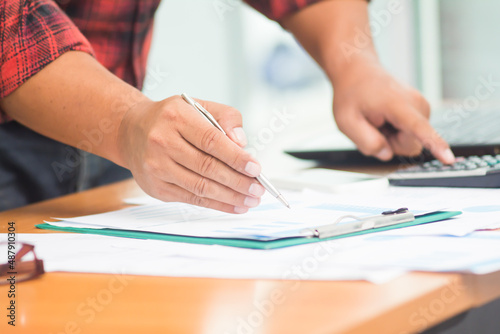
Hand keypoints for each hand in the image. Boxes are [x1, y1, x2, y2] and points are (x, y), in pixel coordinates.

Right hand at [117, 95, 264, 213]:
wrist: (132, 132)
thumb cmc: (172, 119)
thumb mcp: (198, 105)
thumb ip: (226, 117)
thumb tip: (241, 143)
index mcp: (176, 117)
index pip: (211, 140)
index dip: (236, 157)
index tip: (256, 168)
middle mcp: (162, 142)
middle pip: (207, 167)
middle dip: (238, 181)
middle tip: (258, 188)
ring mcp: (157, 167)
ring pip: (200, 187)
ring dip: (230, 197)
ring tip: (251, 199)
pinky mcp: (156, 187)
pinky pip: (192, 199)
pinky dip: (216, 204)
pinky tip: (234, 205)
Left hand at [332, 60, 454, 163]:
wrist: (358, 72)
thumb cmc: (352, 95)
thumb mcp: (346, 122)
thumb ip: (366, 142)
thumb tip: (387, 154)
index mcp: (397, 104)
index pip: (419, 129)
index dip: (434, 145)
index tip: (448, 158)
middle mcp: (416, 104)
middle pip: (411, 146)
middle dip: (390, 144)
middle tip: (373, 125)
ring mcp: (422, 106)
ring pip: (411, 142)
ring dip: (391, 137)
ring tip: (378, 119)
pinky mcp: (422, 111)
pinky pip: (411, 135)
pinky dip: (395, 132)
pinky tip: (385, 118)